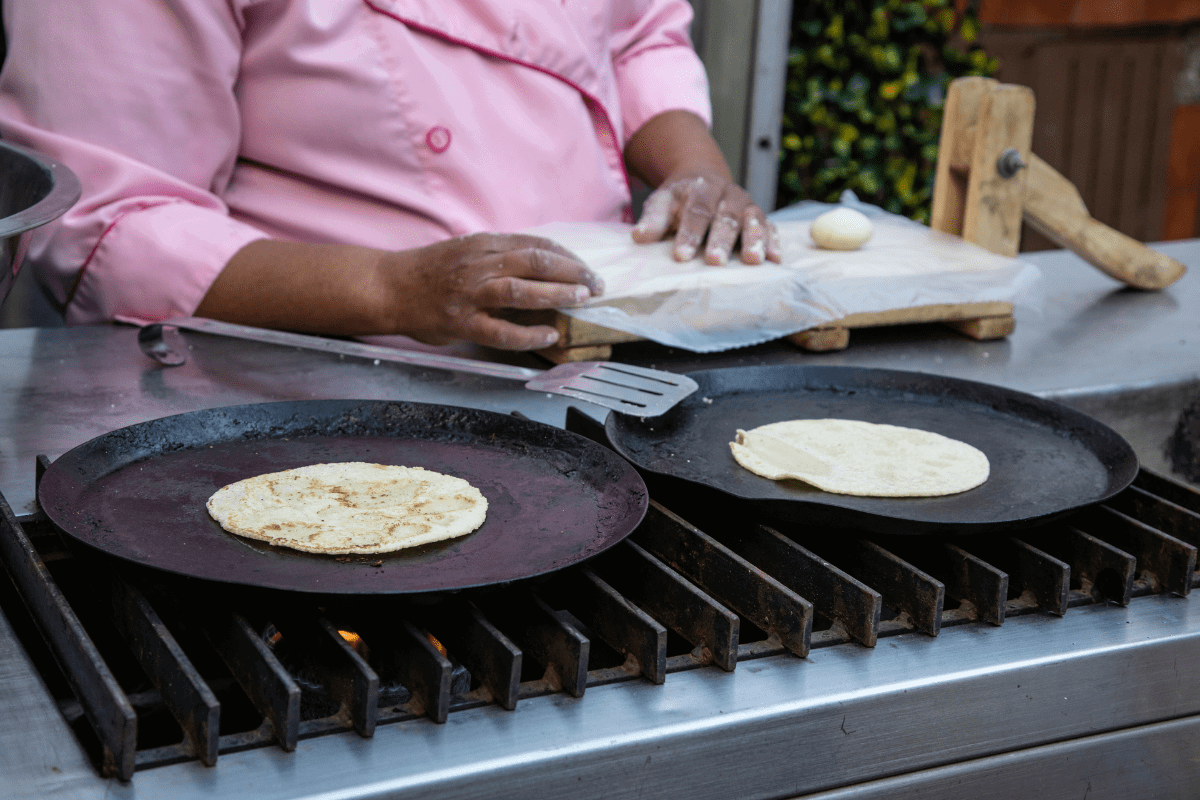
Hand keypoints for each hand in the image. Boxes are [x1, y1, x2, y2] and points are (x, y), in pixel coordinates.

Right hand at [381, 233, 603, 349]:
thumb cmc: (429, 271)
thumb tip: (541, 265)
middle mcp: (479, 264)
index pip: (535, 243)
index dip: (566, 255)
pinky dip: (529, 334)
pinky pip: (501, 331)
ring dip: (558, 294)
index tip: (586, 267)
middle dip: (573, 272)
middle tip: (597, 284)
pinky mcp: (461, 322)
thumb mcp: (466, 251)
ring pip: (522, 290)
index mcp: (483, 243)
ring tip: (583, 299)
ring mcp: (469, 294)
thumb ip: (499, 256)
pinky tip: (549, 334)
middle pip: (536, 261)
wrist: (387, 287)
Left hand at [632, 172, 782, 265]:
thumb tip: (639, 237)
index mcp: (702, 190)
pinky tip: (775, 259)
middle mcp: (728, 195)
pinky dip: (773, 242)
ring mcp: (746, 205)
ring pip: (753, 220)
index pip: (696, 212)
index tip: (681, 256)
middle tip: (715, 262)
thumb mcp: (662, 202)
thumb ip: (653, 219)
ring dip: (754, 240)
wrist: (703, 180)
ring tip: (752, 260)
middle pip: (726, 217)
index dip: (689, 234)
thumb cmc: (680, 200)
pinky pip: (770, 227)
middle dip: (721, 240)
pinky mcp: (760, 218)